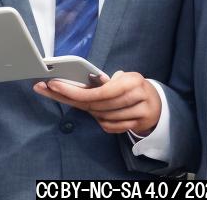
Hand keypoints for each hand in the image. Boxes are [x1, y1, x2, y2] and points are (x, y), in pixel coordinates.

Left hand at [33, 71, 160, 134]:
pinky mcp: (138, 125)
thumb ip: (104, 82)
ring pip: (102, 117)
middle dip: (72, 99)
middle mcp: (138, 96)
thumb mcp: (122, 78)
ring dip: (90, 111)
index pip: (98, 91)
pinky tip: (99, 113)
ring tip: (85, 102)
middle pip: (97, 105)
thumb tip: (84, 82)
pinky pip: (109, 127)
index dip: (73, 90)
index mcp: (131, 80)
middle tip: (50, 89)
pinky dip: (101, 121)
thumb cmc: (131, 87)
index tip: (52, 84)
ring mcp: (140, 112)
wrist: (156, 104)